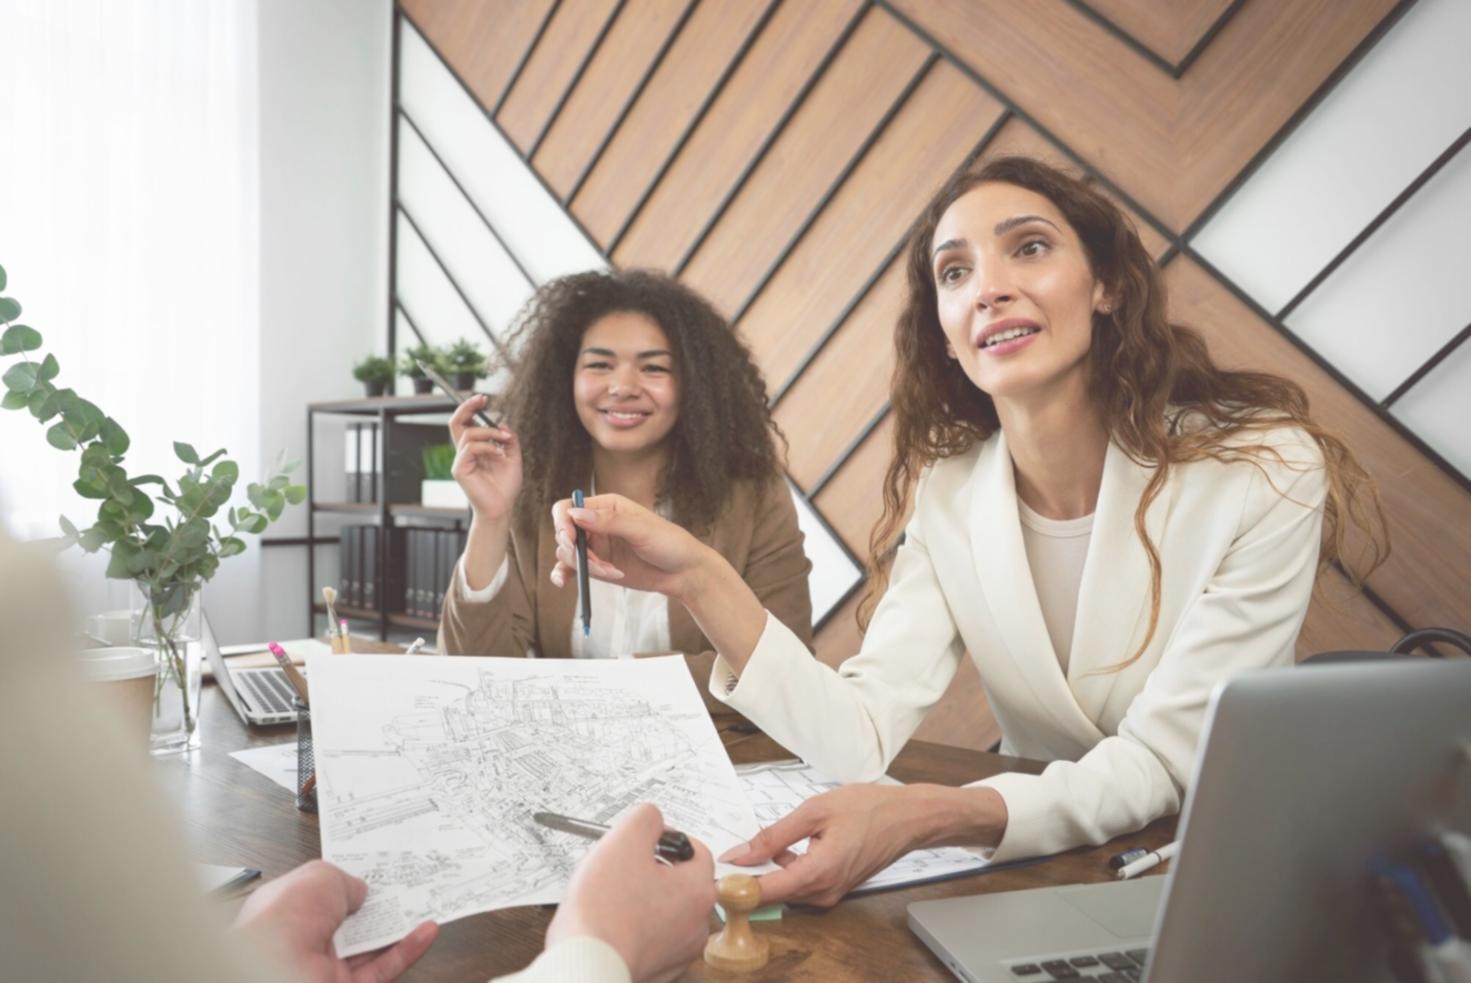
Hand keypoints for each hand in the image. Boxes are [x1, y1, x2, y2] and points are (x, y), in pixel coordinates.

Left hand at [233, 860, 437, 982]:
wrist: (275, 970)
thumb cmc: (284, 920)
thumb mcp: (319, 876)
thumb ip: (345, 880)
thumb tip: (361, 891)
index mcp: (288, 909)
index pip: (321, 894)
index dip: (346, 882)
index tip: (375, 870)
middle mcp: (305, 939)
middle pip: (350, 921)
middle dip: (376, 905)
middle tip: (406, 886)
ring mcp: (326, 966)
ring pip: (370, 945)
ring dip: (397, 926)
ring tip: (425, 903)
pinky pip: (383, 968)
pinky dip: (407, 950)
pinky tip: (426, 931)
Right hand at [448, 394, 520, 520]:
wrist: (502, 508)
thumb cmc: (505, 487)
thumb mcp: (512, 458)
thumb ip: (508, 440)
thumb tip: (503, 423)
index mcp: (474, 449)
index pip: (465, 423)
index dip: (471, 408)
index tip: (484, 398)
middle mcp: (464, 453)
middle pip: (456, 422)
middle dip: (467, 407)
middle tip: (482, 399)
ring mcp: (461, 461)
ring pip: (468, 434)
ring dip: (490, 432)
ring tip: (505, 440)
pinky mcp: (460, 469)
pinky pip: (471, 448)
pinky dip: (488, 447)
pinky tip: (499, 454)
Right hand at [547, 804, 715, 982]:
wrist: (586, 966)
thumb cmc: (604, 910)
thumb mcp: (624, 840)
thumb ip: (645, 818)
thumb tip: (653, 819)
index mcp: (698, 890)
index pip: (696, 850)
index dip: (666, 840)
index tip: (642, 843)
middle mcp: (697, 924)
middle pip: (680, 881)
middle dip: (652, 871)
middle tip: (621, 870)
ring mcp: (678, 952)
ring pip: (664, 911)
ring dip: (643, 900)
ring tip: (612, 899)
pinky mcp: (658, 970)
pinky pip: (651, 938)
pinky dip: (634, 928)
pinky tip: (612, 924)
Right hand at [549, 493, 709, 600]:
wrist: (683, 572)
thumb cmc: (669, 543)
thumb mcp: (642, 529)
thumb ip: (609, 521)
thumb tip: (576, 513)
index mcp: (606, 506)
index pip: (569, 507)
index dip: (563, 522)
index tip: (570, 539)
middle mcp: (596, 524)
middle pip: (564, 533)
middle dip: (575, 550)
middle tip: (598, 564)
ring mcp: (596, 547)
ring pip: (568, 553)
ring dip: (583, 566)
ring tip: (612, 572)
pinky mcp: (597, 567)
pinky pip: (571, 569)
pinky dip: (563, 574)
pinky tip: (562, 582)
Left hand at [719, 784, 1002, 907]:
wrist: (909, 818)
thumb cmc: (869, 808)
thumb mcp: (815, 811)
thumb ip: (774, 835)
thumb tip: (740, 854)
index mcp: (816, 874)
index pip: (762, 893)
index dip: (733, 886)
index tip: (713, 873)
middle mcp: (822, 894)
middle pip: (770, 894)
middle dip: (746, 876)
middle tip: (729, 849)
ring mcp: (829, 895)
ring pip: (783, 890)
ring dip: (766, 871)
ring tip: (758, 843)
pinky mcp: (833, 890)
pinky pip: (799, 885)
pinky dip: (784, 869)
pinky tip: (785, 846)